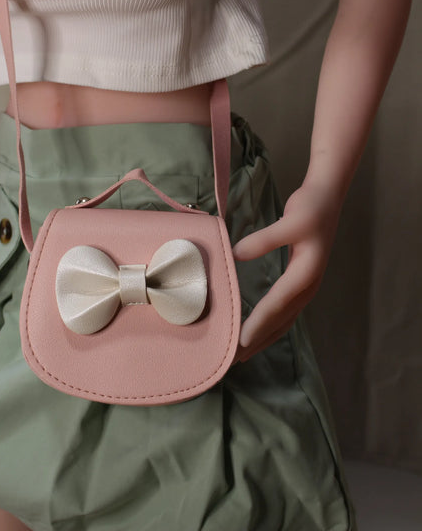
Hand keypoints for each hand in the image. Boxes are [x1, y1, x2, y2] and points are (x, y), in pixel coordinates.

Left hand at [231, 181, 341, 362]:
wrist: (325, 200)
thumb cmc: (309, 210)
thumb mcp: (289, 222)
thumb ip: (263, 240)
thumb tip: (235, 254)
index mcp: (305, 275)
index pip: (276, 306)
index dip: (257, 325)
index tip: (240, 342)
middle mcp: (306, 287)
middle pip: (279, 321)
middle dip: (258, 340)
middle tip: (234, 359)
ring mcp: (304, 286)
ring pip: (282, 320)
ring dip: (264, 337)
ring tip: (242, 352)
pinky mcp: (298, 281)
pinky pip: (282, 310)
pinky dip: (269, 323)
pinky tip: (255, 329)